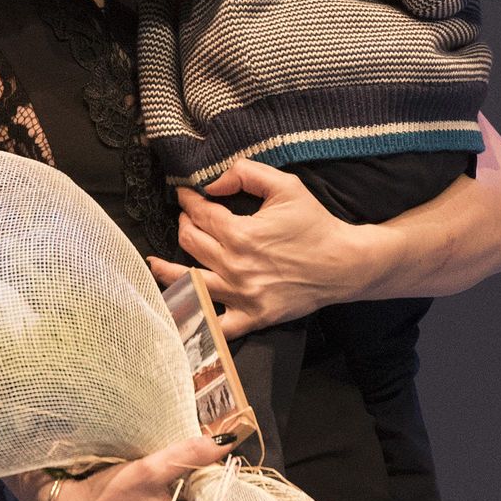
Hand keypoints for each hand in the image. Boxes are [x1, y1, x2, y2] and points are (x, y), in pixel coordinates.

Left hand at [147, 159, 383, 339]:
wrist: (344, 264)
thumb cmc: (315, 224)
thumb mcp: (284, 186)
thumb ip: (245, 174)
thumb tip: (214, 182)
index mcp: (239, 234)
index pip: (199, 214)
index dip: (188, 200)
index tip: (184, 194)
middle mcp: (234, 266)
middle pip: (189, 242)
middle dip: (183, 224)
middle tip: (186, 218)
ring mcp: (240, 295)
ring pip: (189, 283)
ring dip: (168, 270)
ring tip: (155, 263)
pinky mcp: (252, 316)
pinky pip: (214, 326)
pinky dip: (194, 320)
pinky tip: (179, 311)